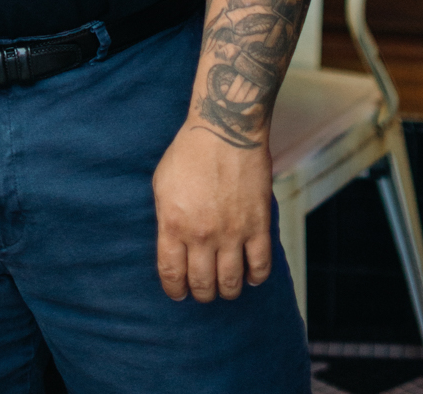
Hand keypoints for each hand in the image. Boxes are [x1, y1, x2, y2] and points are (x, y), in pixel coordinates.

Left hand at [152, 123, 273, 301]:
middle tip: (203, 289)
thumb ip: (166, 219)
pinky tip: (250, 275)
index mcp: (174, 224)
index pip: (171, 275)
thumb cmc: (188, 153)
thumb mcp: (162, 184)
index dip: (174, 290)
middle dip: (201, 293)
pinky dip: (255, 277)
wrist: (225, 130)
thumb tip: (171, 245)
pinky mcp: (258, 226)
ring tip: (225, 285)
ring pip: (231, 283)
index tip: (178, 293)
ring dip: (227, 290)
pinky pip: (260, 267)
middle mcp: (202, 235)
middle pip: (203, 285)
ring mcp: (232, 233)